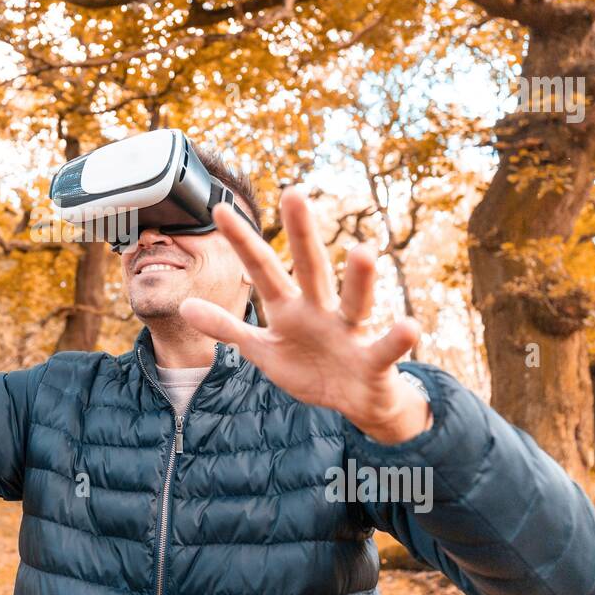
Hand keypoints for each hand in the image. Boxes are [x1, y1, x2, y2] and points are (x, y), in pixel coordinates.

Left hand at [179, 187, 431, 444]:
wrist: (355, 400)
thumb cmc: (309, 367)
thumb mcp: (262, 351)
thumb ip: (228, 328)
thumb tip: (185, 307)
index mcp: (290, 309)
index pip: (263, 269)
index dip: (242, 243)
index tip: (220, 209)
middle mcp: (320, 311)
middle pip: (311, 268)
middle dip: (302, 234)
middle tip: (293, 193)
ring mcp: (348, 333)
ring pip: (355, 302)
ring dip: (359, 279)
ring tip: (363, 250)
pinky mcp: (374, 361)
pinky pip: (386, 349)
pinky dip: (397, 339)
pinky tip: (410, 326)